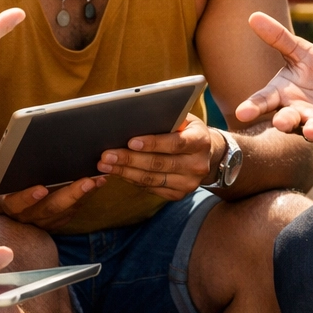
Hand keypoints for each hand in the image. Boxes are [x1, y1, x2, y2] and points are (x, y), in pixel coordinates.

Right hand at [0, 175, 107, 232]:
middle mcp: (26, 216)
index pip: (16, 203)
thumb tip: (32, 146)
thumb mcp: (8, 176)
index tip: (42, 189)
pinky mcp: (55, 222)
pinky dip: (86, 197)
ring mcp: (42, 221)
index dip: (27, 197)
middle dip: (70, 195)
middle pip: (48, 209)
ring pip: (64, 212)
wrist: (10, 200)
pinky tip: (96, 184)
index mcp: (10, 204)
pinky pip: (72, 211)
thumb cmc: (10, 182)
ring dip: (83, 196)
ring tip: (97, 180)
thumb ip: (18, 168)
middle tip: (86, 182)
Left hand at [97, 114, 213, 199]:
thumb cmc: (187, 130)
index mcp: (200, 141)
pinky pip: (151, 188)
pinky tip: (119, 172)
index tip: (130, 142)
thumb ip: (166, 119)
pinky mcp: (180, 194)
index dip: (152, 143)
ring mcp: (189, 183)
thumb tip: (134, 118)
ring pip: (152, 179)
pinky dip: (132, 180)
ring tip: (106, 165)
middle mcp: (198, 165)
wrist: (207, 152)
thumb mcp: (184, 119)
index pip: (175, 143)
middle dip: (130, 159)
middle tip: (107, 155)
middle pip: (159, 164)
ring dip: (125, 172)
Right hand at [236, 12, 312, 143]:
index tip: (241, 114)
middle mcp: (295, 113)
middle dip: (283, 122)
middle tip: (280, 122)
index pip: (263, 101)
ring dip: (311, 130)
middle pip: (286, 120)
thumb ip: (279, 39)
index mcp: (282, 94)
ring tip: (312, 130)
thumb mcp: (300, 53)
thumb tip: (253, 16)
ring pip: (310, 130)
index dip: (252, 107)